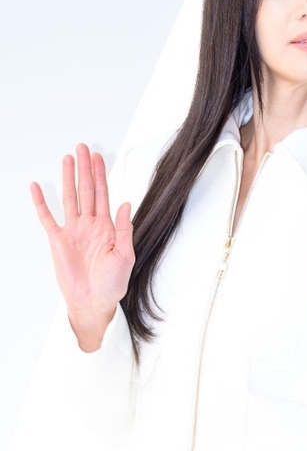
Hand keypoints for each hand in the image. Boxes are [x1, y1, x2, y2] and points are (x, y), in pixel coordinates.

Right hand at [30, 143, 134, 350]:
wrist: (94, 302)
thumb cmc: (113, 283)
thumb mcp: (125, 255)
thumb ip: (124, 229)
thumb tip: (126, 203)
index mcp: (107, 227)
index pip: (103, 194)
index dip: (100, 174)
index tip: (98, 156)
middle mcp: (89, 225)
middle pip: (86, 190)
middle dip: (85, 169)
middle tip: (82, 148)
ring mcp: (73, 231)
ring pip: (69, 198)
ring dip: (67, 179)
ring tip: (67, 159)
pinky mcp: (58, 241)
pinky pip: (47, 218)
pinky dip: (41, 202)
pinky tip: (36, 187)